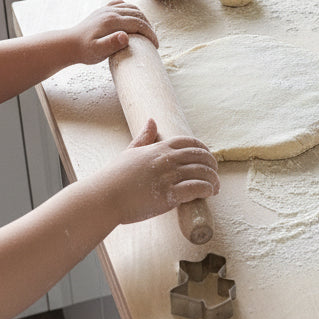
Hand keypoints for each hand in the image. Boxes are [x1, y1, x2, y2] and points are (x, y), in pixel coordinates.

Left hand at [70, 0, 157, 64]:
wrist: (69, 44)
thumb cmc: (84, 50)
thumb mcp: (97, 51)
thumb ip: (111, 44)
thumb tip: (125, 36)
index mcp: (112, 21)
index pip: (138, 23)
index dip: (149, 34)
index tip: (155, 45)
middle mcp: (110, 11)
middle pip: (137, 14)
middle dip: (149, 26)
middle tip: (153, 40)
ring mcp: (107, 9)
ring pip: (131, 8)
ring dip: (142, 17)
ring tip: (146, 31)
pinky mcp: (103, 10)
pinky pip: (122, 4)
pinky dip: (131, 9)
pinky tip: (132, 18)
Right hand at [101, 118, 219, 224]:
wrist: (103, 197)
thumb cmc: (113, 177)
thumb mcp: (129, 151)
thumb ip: (143, 137)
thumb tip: (151, 120)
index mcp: (158, 148)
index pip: (189, 142)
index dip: (203, 149)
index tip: (207, 157)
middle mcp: (166, 159)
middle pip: (200, 156)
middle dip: (212, 164)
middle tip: (215, 173)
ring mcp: (168, 177)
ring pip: (202, 172)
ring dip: (213, 179)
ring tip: (215, 187)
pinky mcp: (168, 195)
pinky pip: (196, 188)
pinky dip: (207, 189)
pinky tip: (209, 193)